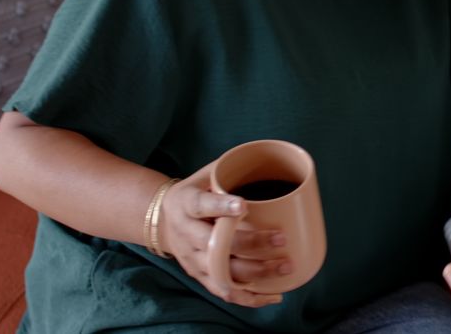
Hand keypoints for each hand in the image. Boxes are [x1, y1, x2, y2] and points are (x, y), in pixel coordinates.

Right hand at [157, 163, 290, 307]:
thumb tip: (272, 153)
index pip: (201, 206)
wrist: (165, 220)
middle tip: (281, 238)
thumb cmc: (197, 191)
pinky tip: (273, 294)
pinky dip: (250, 297)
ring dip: (257, 271)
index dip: (222, 207)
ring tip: (286, 265)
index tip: (244, 205)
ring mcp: (192, 258)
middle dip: (252, 244)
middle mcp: (186, 234)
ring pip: (223, 271)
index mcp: (185, 203)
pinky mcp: (200, 275)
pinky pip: (224, 291)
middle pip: (217, 245)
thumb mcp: (206, 174)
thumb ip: (233, 167)